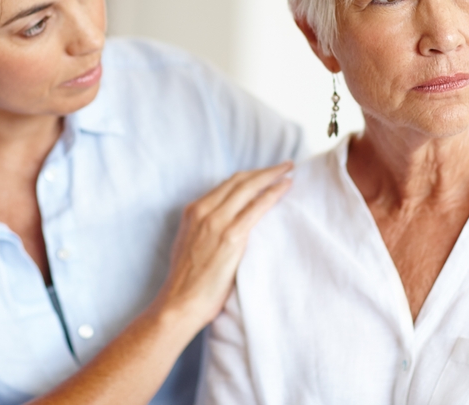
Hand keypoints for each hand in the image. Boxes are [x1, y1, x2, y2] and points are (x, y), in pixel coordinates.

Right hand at [152, 163, 292, 330]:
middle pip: (239, 180)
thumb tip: (224, 226)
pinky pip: (257, 207)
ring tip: (288, 170)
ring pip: (249, 187)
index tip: (264, 174)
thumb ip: (205, 229)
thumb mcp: (190, 245)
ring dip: (272, 175)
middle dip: (263, 170)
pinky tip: (286, 187)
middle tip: (284, 165)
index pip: (226, 184)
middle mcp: (203, 210)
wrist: (179, 302)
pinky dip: (273, 193)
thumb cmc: (187, 282)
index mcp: (193, 211)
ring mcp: (217, 222)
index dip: (249, 176)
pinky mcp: (231, 236)